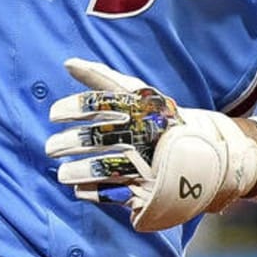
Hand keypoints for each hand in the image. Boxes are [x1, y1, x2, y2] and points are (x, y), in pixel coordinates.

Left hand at [45, 58, 256, 231]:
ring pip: (106, 167)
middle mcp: (144, 133)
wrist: (207, 151)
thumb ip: (102, 78)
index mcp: (140, 107)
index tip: (54, 114)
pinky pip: (117, 193)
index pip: (101, 103)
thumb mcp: (137, 93)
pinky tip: (79, 189)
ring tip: (61, 173)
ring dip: (78, 171)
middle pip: (99, 137)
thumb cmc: (159, 118)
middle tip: (50, 147)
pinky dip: (94, 191)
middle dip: (69, 143)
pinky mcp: (151, 189)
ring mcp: (149, 162)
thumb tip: (68, 63)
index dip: (73, 108)